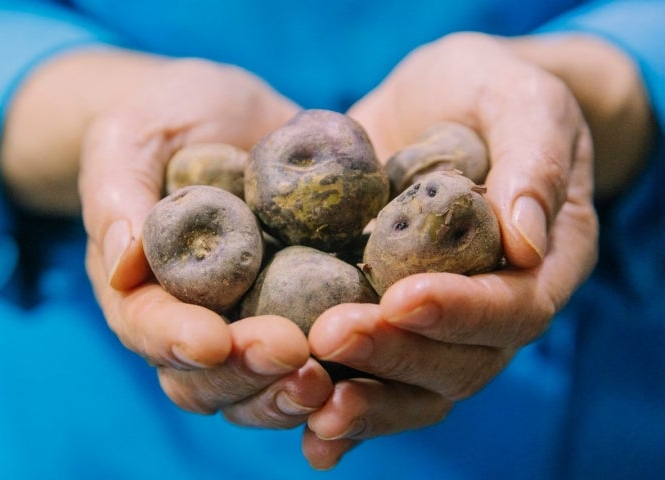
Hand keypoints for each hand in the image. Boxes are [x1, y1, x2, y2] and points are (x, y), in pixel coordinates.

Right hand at [80, 57, 332, 427]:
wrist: (231, 114)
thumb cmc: (168, 118)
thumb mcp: (131, 137)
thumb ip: (118, 194)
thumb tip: (123, 263)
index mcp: (141, 286)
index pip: (147, 327)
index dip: (175, 340)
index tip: (212, 341)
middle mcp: (195, 317)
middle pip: (207, 375)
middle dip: (245, 372)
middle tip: (290, 354)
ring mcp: (251, 319)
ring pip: (260, 384)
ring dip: (290, 391)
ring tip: (329, 376)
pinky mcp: (303, 308)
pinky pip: (319, 352)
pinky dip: (340, 369)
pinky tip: (371, 352)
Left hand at [303, 32, 597, 468]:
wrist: (438, 101)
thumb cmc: (488, 91)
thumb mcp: (521, 98)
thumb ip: (535, 158)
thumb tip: (526, 238)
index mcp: (542, 262)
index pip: (513, 308)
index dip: (461, 311)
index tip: (403, 298)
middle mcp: (492, 307)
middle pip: (457, 362)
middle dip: (394, 354)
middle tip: (331, 335)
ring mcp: (437, 320)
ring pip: (413, 386)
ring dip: (363, 397)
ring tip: (308, 397)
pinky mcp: (385, 315)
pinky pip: (372, 374)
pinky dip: (342, 405)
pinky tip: (303, 424)